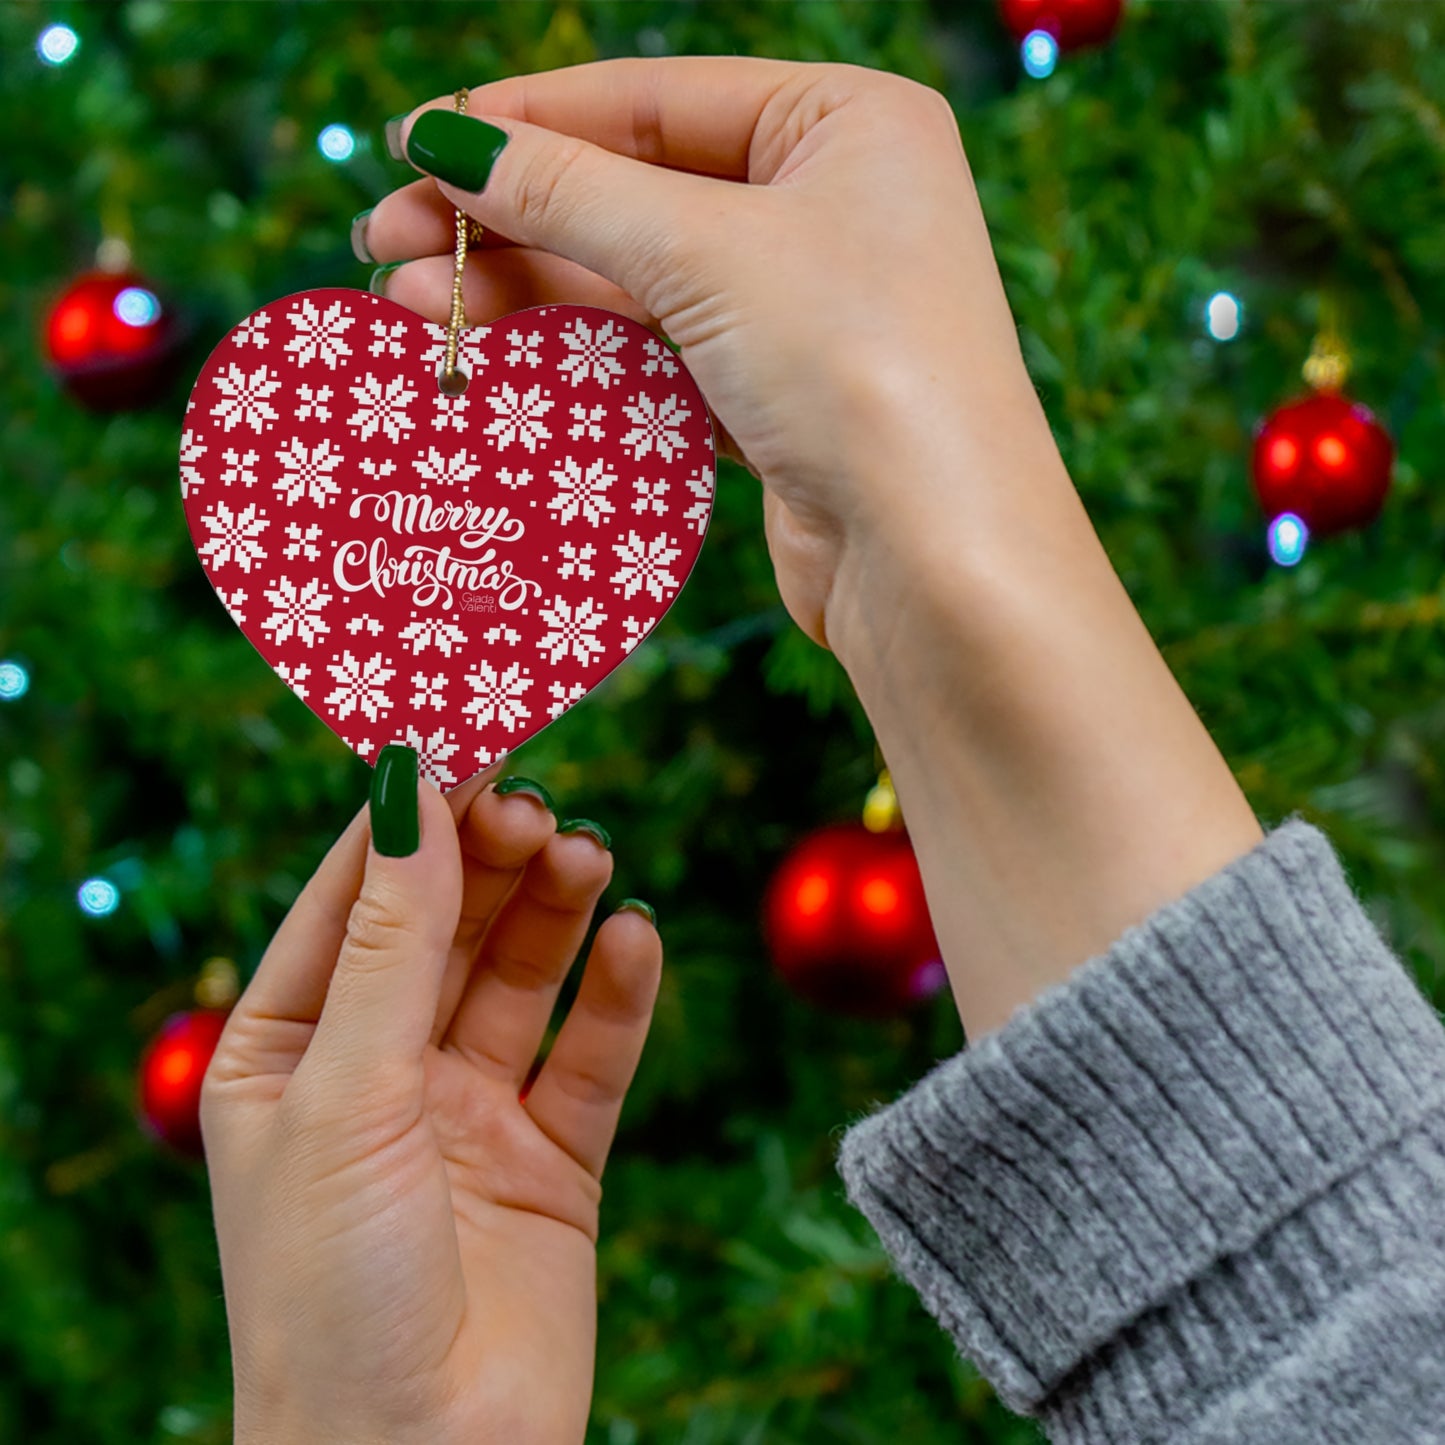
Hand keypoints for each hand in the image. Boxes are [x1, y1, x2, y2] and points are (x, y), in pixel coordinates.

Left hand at [201, 760, 661, 1444]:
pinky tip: (635, 940)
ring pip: (521, 976)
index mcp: (288, 1051)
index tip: (465, 736)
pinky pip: (591, 1055)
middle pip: (446, 925)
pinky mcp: (553, 1159)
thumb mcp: (347, 1092)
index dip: (408, 817)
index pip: (352, 898)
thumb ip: (392, 939)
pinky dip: (617, 994)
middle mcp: (379, 1071)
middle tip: (537, 806)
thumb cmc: (332, 1291)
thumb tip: (409, 784)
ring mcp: (469, 1113)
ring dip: (555, 910)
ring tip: (587, 856)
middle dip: (489, 860)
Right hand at [359, 56, 1055, 655]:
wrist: (936, 561)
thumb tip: (446, 140)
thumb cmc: (856, 368)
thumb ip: (569, 191)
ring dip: (526, 291)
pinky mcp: (779, 397)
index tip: (415, 142)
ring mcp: (806, 306)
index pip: (654, 99)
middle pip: (635, 190)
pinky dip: (580, 356)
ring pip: (638, 280)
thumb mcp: (704, 252)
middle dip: (508, 217)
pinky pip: (659, 354)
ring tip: (410, 307)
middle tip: (385, 241)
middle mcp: (833, 204)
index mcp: (846, 122)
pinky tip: (496, 359)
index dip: (526, 119)